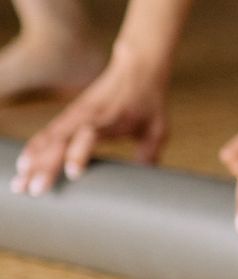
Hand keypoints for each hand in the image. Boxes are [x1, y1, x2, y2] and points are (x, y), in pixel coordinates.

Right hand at [11, 57, 168, 195]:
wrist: (136, 68)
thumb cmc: (149, 102)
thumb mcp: (157, 129)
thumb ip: (150, 155)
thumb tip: (146, 185)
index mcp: (110, 119)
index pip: (90, 134)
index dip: (79, 152)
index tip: (73, 173)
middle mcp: (87, 116)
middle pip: (60, 141)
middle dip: (45, 166)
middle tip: (33, 190)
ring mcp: (74, 115)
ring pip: (48, 139)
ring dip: (33, 161)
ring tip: (20, 184)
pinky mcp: (69, 115)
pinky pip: (47, 133)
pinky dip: (34, 149)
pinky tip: (23, 166)